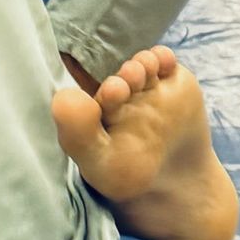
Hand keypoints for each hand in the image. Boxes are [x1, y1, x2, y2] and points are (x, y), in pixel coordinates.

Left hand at [51, 45, 238, 239]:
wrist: (175, 183)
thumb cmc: (127, 176)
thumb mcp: (99, 162)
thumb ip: (77, 133)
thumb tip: (63, 96)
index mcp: (91, 111)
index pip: (81, 86)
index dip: (87, 82)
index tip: (103, 95)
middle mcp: (115, 94)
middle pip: (115, 72)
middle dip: (121, 77)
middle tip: (121, 89)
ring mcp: (144, 85)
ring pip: (139, 63)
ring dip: (140, 64)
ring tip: (140, 75)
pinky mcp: (170, 80)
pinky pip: (163, 60)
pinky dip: (161, 56)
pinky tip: (162, 63)